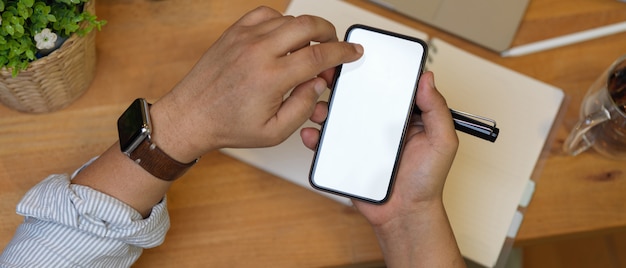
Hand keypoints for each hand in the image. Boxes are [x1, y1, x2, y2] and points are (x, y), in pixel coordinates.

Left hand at [150, 6, 362, 162]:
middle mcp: (258, 52)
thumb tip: (318, 83)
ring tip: (307, 50)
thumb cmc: (228, 125)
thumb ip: (303, 107)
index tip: (353, 52)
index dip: (343, 53)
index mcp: (270, 78)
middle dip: (330, 33)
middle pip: (308, 26)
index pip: (319, 56)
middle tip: (334, 47)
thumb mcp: (274, 131)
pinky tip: (284, 38)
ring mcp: (244, 38)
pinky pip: (266, 14)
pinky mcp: (234, 33)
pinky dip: (282, 22)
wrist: (191, 116)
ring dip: (306, 30)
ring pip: (289, 19)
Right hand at [301, 71, 463, 265]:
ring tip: (319, 109)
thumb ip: (437, 109)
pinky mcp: (346, 155)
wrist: (405, 214)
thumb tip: (428, 78)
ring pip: (338, 117)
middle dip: (340, 86)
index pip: (387, 86)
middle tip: (329, 78)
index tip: (360, 59)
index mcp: (404, 116)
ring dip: (323, 108)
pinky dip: (315, 136)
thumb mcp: (442, 142)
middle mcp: (380, 124)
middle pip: (357, 97)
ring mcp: (361, 139)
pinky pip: (326, 142)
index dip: (374, 71)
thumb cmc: (426, 181)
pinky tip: (312, 133)